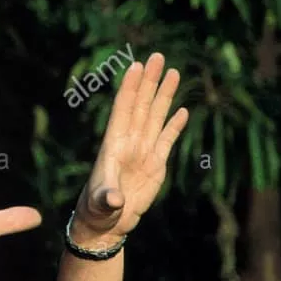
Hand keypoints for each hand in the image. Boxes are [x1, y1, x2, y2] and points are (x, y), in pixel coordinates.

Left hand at [72, 52, 188, 246]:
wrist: (106, 224)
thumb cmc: (97, 211)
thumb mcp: (101, 203)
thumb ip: (107, 198)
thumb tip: (114, 199)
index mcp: (114, 145)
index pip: (123, 110)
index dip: (130, 88)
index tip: (136, 66)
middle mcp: (129, 143)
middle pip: (142, 105)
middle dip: (149, 81)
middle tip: (158, 56)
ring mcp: (143, 151)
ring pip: (155, 116)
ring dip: (164, 95)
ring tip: (173, 72)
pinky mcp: (155, 164)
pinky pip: (166, 139)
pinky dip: (174, 125)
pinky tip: (182, 110)